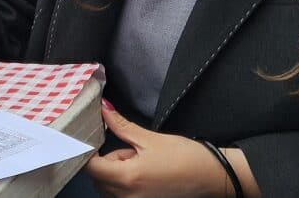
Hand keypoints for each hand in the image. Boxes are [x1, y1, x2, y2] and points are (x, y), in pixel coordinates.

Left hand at [85, 104, 257, 197]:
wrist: (211, 176)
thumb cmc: (184, 156)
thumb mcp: (150, 138)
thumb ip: (121, 125)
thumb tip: (103, 109)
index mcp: (127, 179)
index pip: (90, 167)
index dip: (87, 151)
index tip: (91, 136)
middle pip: (99, 178)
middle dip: (107, 161)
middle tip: (129, 148)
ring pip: (109, 187)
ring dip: (116, 172)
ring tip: (139, 159)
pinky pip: (121, 194)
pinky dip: (125, 182)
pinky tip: (144, 172)